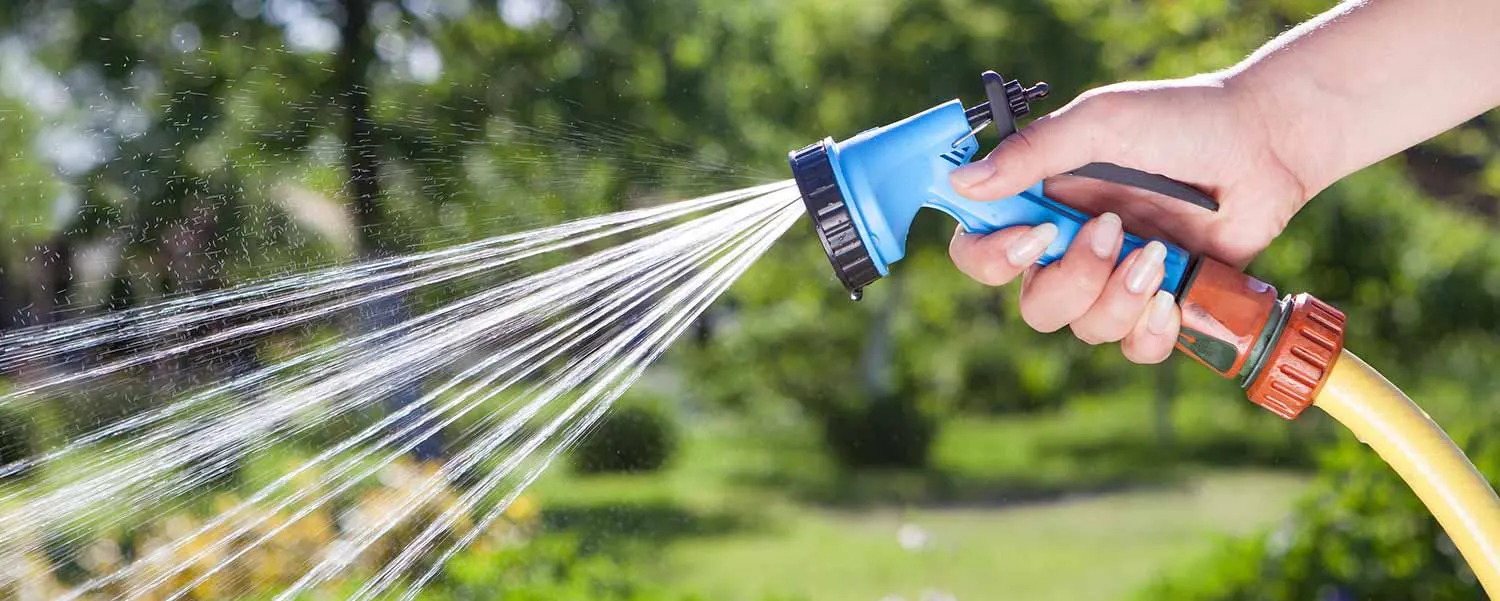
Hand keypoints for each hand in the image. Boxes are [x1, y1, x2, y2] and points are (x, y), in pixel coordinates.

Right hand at [945, 74, 1309, 363]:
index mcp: (1041, 206)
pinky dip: (1149, 331)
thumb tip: (961, 181)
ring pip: (1084, 328)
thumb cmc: (1181, 121)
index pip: (979, 251)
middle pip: (1034, 305)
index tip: (1034, 233)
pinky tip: (1170, 297)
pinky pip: (1134, 349)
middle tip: (1113, 231)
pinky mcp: (1161, 303)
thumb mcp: (1100, 122)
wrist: (1265, 143)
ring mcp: (1116, 281)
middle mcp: (1070, 250)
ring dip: (1119, 298)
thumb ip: (1033, 152)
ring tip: (1160, 252)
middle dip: (1072, 280)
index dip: (991, 257)